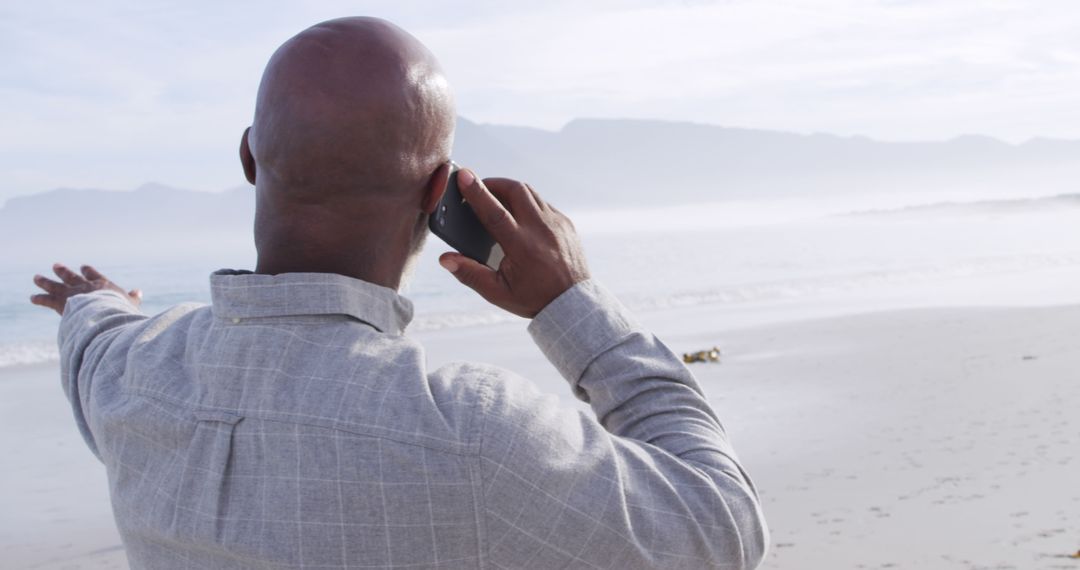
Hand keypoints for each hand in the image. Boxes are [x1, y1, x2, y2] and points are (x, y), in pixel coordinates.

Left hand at [30, 263, 141, 315]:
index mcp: (102, 285)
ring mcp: (72, 294)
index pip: (93, 275)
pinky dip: (40, 298)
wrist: (106, 314)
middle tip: (56, 266)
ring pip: (56, 286)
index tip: (82, 267)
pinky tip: (32, 298)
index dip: (87, 271)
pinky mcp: (62, 303)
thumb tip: (138, 291)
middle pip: (72, 277)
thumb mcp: (131, 304)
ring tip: (36, 277)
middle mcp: (85, 286)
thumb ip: (133, 297)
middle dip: (63, 271)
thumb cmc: (122, 310)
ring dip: (45, 281)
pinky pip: (48, 300)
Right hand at [439, 169, 589, 317]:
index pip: (495, 212)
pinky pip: (542, 203)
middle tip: (478, 187)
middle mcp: (541, 230)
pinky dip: (526, 201)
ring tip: (494, 196)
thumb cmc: (533, 298)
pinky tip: (517, 212)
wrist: (572, 303)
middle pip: (514, 190)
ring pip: (529, 192)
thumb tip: (445, 259)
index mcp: (522, 246)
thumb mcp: (498, 292)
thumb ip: (470, 274)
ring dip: (509, 189)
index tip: (464, 176)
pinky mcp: (565, 223)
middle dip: (493, 183)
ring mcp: (556, 224)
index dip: (477, 193)